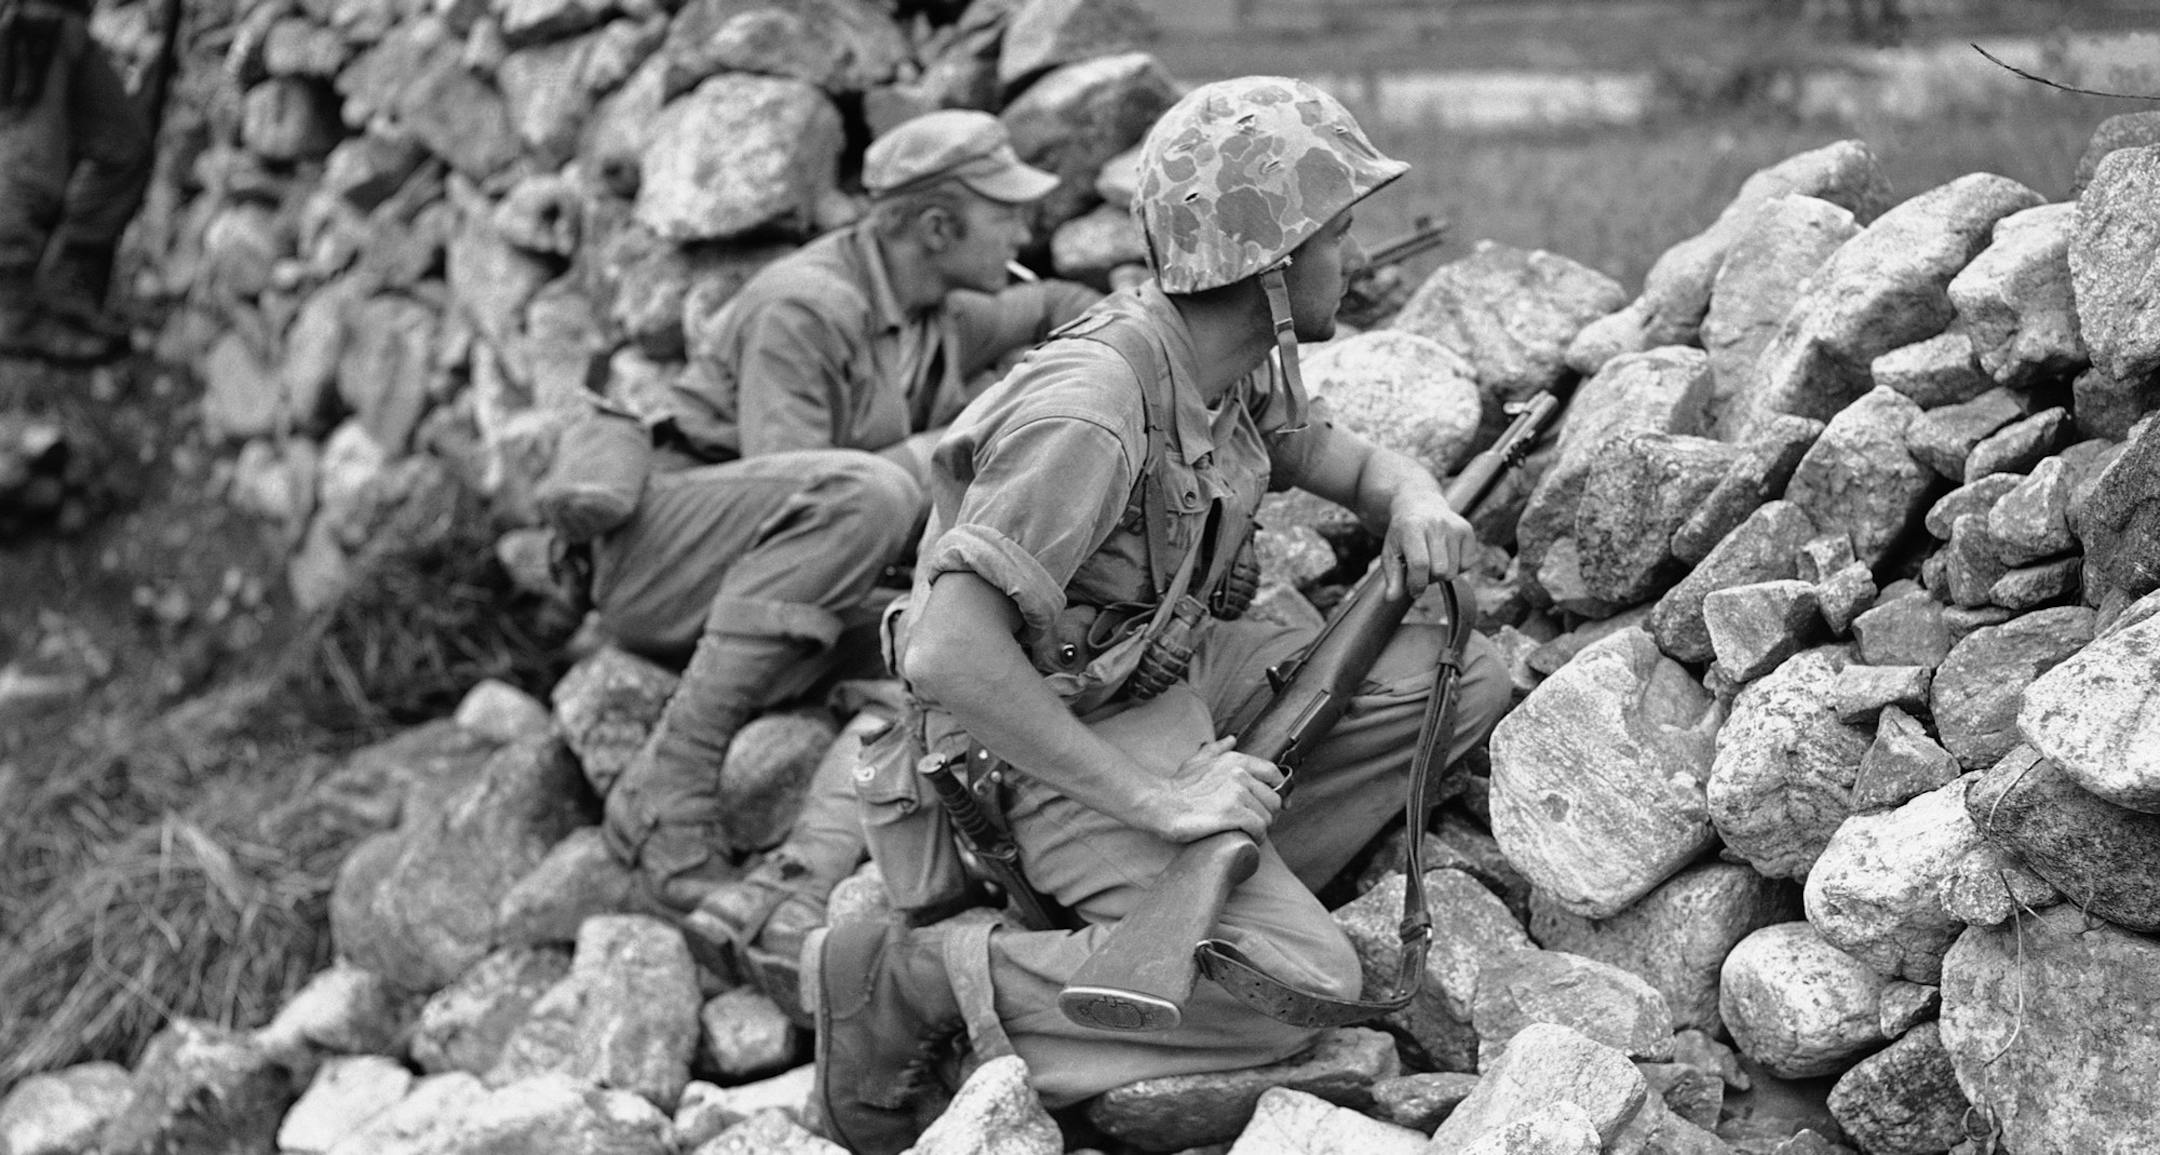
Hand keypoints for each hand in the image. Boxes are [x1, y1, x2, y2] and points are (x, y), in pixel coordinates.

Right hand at [1146, 736, 1285, 842]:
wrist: (1159, 803)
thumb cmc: (1178, 786)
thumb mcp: (1197, 761)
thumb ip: (1217, 749)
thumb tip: (1231, 739)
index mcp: (1235, 760)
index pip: (1274, 774)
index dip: (1278, 791)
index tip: (1275, 805)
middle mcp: (1240, 774)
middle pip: (1274, 799)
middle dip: (1267, 814)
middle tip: (1254, 823)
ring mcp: (1236, 793)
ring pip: (1267, 817)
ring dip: (1260, 828)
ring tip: (1247, 832)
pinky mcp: (1232, 814)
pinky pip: (1258, 828)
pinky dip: (1255, 837)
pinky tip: (1246, 839)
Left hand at [1381, 490, 1475, 598]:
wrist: (1420, 504)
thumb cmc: (1402, 533)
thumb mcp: (1390, 551)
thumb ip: (1392, 577)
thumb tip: (1392, 598)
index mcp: (1412, 527)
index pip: (1420, 564)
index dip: (1417, 584)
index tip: (1413, 591)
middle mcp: (1436, 524)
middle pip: (1440, 571)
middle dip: (1429, 580)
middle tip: (1421, 572)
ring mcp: (1454, 526)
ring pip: (1454, 571)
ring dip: (1441, 575)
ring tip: (1431, 563)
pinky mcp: (1467, 530)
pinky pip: (1467, 565)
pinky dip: (1456, 568)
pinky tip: (1445, 557)